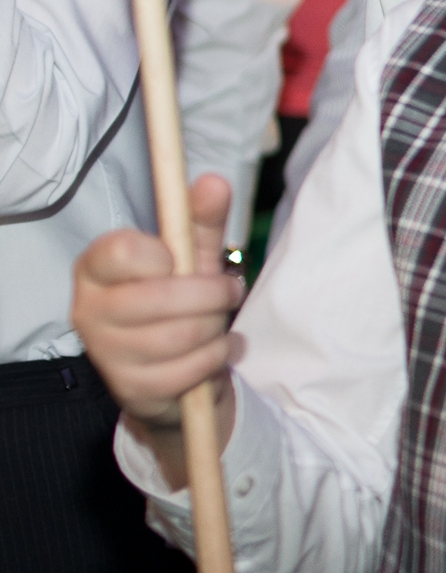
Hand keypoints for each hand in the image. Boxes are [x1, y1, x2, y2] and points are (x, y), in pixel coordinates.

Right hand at [72, 171, 241, 486]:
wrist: (175, 372)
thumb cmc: (179, 302)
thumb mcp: (192, 256)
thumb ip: (200, 220)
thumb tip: (214, 182)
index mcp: (96, 269)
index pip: (122, 251)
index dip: (163, 255)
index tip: (178, 260)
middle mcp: (89, 310)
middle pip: (163, 297)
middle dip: (212, 295)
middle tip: (229, 292)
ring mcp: (107, 354)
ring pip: (181, 334)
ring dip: (217, 327)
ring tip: (221, 323)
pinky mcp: (130, 389)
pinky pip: (189, 369)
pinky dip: (217, 357)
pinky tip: (218, 351)